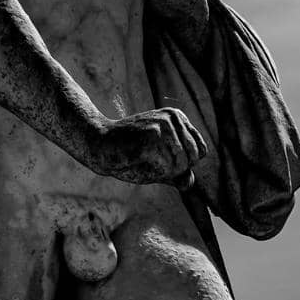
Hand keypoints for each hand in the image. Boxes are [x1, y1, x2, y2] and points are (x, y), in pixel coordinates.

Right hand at [89, 107, 205, 184]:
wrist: (99, 147)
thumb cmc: (128, 156)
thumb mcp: (158, 166)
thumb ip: (177, 173)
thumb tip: (188, 183)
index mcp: (177, 117)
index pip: (200, 151)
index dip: (183, 164)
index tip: (160, 157)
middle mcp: (173, 116)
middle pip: (193, 158)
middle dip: (174, 169)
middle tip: (149, 160)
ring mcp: (163, 123)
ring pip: (181, 164)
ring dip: (162, 172)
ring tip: (142, 159)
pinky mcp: (153, 134)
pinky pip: (166, 167)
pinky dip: (153, 172)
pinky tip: (136, 159)